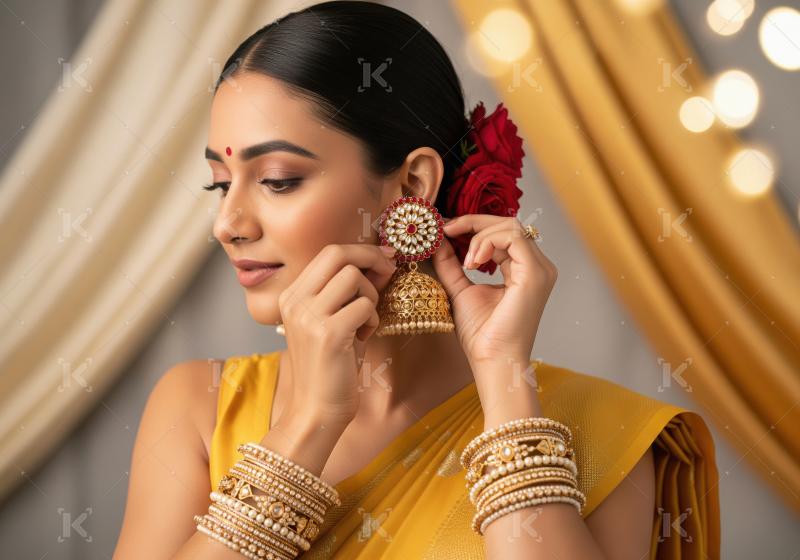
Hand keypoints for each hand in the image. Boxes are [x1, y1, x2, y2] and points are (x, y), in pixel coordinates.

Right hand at [277, 243, 397, 426]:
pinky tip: (363, 337)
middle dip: (371, 258)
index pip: (329, 252)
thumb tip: (381, 259)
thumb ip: (346, 291)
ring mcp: (309, 316)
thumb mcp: (330, 321)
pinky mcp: (328, 334)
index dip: (361, 251)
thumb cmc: (330, 366)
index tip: (384, 259)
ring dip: (370, 295)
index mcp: (292, 295)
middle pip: (338, 254)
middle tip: (388, 273)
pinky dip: (372, 319)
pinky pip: (365, 306)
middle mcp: (295, 301)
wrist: (316, 410)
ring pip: (354, 277)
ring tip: (364, 321)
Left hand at [431, 214, 557, 371]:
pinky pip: (513, 237)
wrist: (492, 359)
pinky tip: (473, 262)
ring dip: (479, 236)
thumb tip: (438, 238)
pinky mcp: (535, 273)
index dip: (473, 225)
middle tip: (447, 229)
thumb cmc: (482, 334)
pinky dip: (487, 242)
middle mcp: (537, 266)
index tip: (445, 229)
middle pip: (508, 223)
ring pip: (510, 226)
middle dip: (473, 222)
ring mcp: (540, 269)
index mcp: (524, 269)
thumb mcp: (460, 289)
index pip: (502, 232)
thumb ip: (451, 263)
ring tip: (466, 261)